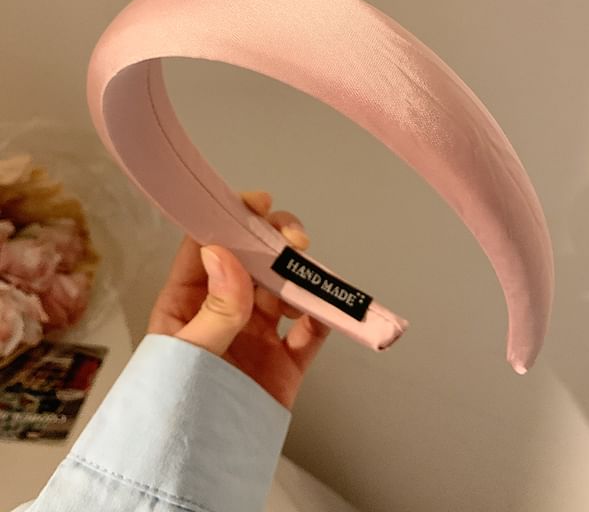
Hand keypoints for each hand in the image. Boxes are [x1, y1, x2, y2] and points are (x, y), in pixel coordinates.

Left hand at [147, 190, 330, 409]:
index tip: (256, 204)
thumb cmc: (173, 413)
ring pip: (285, 290)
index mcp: (189, 302)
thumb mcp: (186, 356)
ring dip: (300, 276)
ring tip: (309, 273)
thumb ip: (212, 309)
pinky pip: (311, 332)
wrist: (197, 474)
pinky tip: (325, 308)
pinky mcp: (286, 361)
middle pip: (253, 261)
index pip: (208, 247)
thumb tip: (225, 255)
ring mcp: (257, 335)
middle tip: (291, 238)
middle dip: (274, 242)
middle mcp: (225, 311)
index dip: (231, 219)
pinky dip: (323, 316)